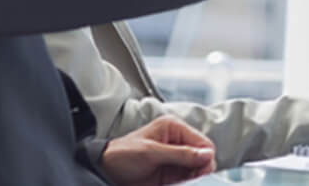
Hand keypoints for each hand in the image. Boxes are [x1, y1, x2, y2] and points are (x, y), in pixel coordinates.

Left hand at [100, 116, 216, 185]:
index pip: (202, 142)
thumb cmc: (120, 155)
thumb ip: (180, 154)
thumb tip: (206, 155)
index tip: (204, 169)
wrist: (102, 172)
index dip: (205, 156)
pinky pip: (185, 179)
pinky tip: (181, 184)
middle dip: (200, 169)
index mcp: (173, 128)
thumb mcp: (151, 153)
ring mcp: (173, 160)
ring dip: (193, 178)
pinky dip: (186, 183)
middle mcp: (176, 142)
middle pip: (201, 157)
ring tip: (185, 182)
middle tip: (195, 179)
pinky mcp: (168, 175)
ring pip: (195, 170)